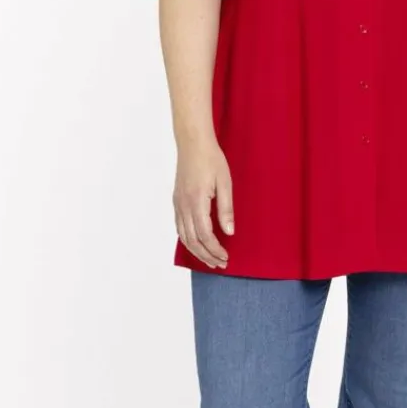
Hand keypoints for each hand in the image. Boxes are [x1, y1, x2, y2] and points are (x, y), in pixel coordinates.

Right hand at [173, 137, 234, 269]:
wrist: (193, 144)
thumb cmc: (211, 160)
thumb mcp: (225, 183)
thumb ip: (226, 209)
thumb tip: (229, 232)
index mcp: (197, 201)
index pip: (204, 235)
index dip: (215, 249)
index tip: (225, 257)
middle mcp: (184, 205)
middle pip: (193, 240)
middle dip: (206, 255)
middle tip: (220, 264)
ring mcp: (178, 204)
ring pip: (184, 236)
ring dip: (197, 251)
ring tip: (210, 260)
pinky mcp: (177, 201)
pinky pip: (179, 227)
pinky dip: (187, 240)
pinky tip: (196, 245)